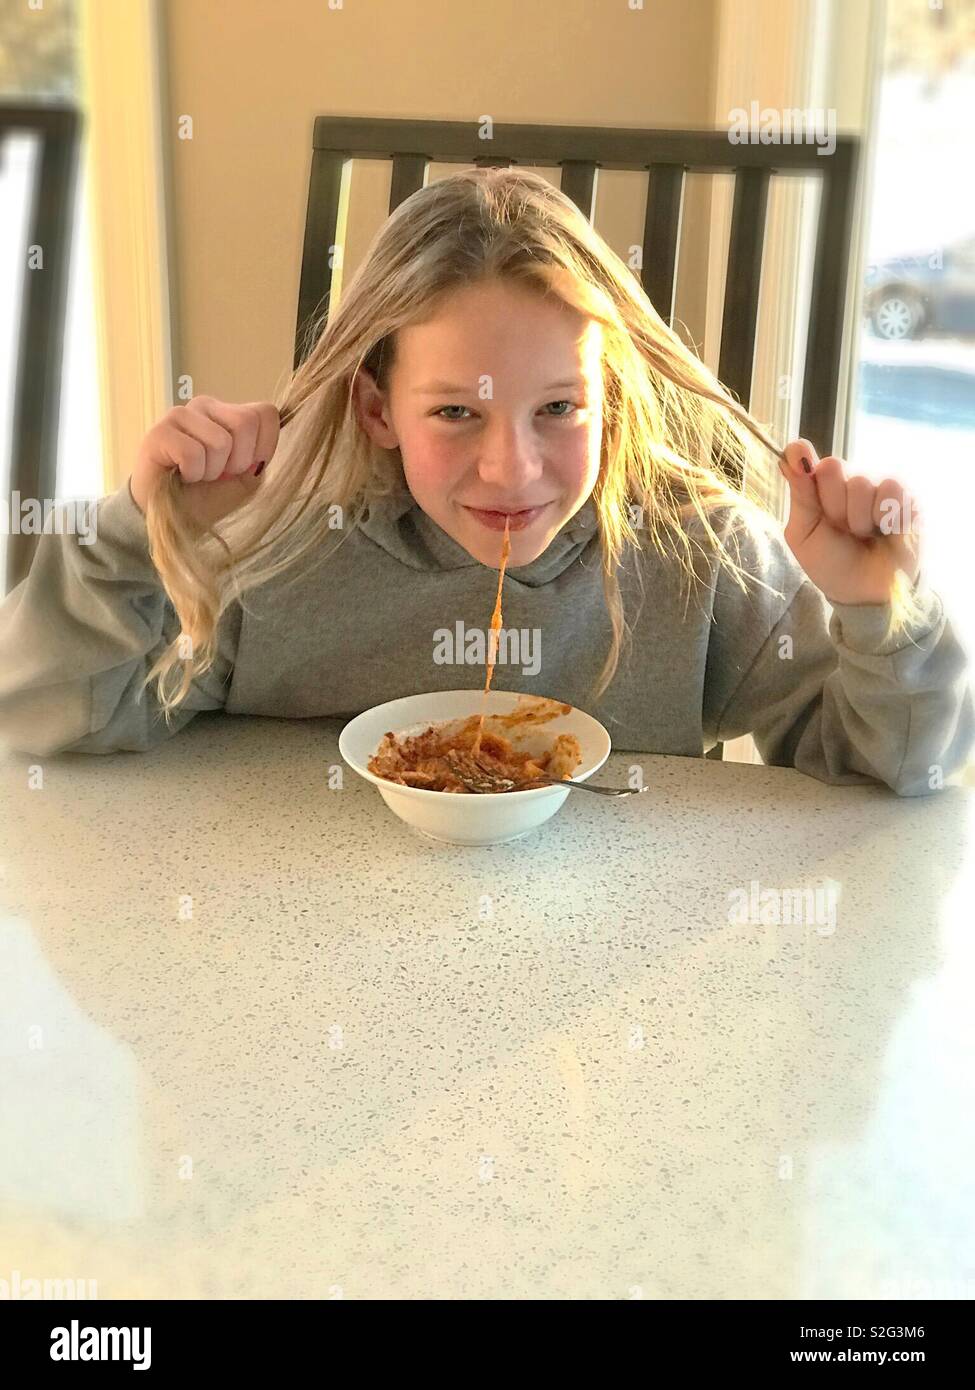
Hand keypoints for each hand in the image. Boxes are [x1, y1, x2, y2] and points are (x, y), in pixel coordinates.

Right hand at [130, 396, 279, 521]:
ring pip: (221, 440)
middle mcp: (205, 407)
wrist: (169, 519)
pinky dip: (192, 474)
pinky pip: (193, 453)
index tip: (246, 468)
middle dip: (238, 461)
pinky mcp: (159, 432)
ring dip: (212, 471)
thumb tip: (260, 451)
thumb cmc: (206, 499)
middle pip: (246, 422)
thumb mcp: (246, 482)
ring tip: (195, 476)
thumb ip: (260, 459)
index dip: (265, 446)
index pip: (265, 412)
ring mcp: (180, 415)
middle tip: (217, 475)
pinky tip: (180, 475)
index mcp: (229, 414)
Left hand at [777, 439, 921, 605]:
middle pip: (832, 467)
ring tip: (865, 535)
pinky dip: (884, 517)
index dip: (801, 458)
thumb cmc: (832, 564)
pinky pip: (891, 489)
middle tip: (841, 529)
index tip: (800, 454)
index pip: (804, 457)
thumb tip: (791, 453)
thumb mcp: (803, 535)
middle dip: (832, 505)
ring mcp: (877, 486)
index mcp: (818, 488)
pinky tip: (886, 531)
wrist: (865, 593)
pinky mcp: (906, 495)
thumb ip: (800, 495)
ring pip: (861, 482)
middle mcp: (847, 481)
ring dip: (859, 519)